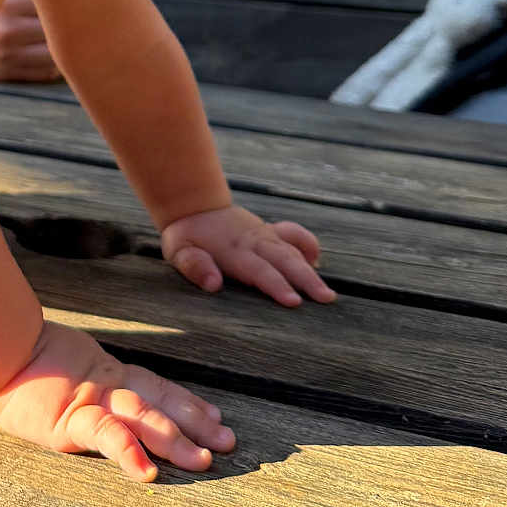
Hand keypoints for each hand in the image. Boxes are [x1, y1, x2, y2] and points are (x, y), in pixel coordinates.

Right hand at [0, 321, 234, 480]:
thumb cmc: (10, 358)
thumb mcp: (51, 365)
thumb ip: (69, 371)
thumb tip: (80, 378)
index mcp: (100, 372)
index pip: (151, 385)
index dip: (183, 400)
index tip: (213, 415)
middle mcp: (103, 384)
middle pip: (158, 400)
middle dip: (193, 420)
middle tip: (227, 440)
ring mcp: (90, 400)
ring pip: (142, 416)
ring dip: (175, 436)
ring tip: (204, 458)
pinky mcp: (70, 419)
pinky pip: (105, 436)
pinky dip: (129, 452)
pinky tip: (147, 472)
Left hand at [160, 205, 336, 306]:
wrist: (193, 204)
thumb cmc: (186, 235)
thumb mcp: (178, 250)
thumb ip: (194, 265)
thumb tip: (213, 284)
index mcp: (233, 250)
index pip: (259, 270)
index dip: (277, 286)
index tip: (294, 302)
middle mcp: (254, 241)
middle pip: (284, 260)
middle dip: (305, 280)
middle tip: (326, 299)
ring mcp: (264, 234)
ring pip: (292, 251)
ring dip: (310, 270)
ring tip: (327, 293)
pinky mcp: (270, 230)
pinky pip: (292, 234)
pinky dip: (306, 244)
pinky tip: (315, 259)